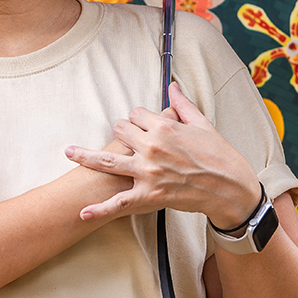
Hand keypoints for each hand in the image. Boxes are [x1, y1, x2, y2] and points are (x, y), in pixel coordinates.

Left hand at [65, 83, 259, 227]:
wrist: (229, 187)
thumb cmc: (219, 154)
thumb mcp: (202, 124)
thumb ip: (182, 104)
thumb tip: (172, 85)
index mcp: (164, 127)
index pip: (136, 114)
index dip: (140, 118)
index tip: (145, 124)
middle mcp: (151, 147)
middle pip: (120, 130)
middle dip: (123, 132)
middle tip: (131, 140)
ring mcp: (147, 172)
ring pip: (107, 160)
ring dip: (85, 156)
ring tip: (68, 153)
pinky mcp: (149, 195)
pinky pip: (119, 202)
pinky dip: (100, 209)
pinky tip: (83, 212)